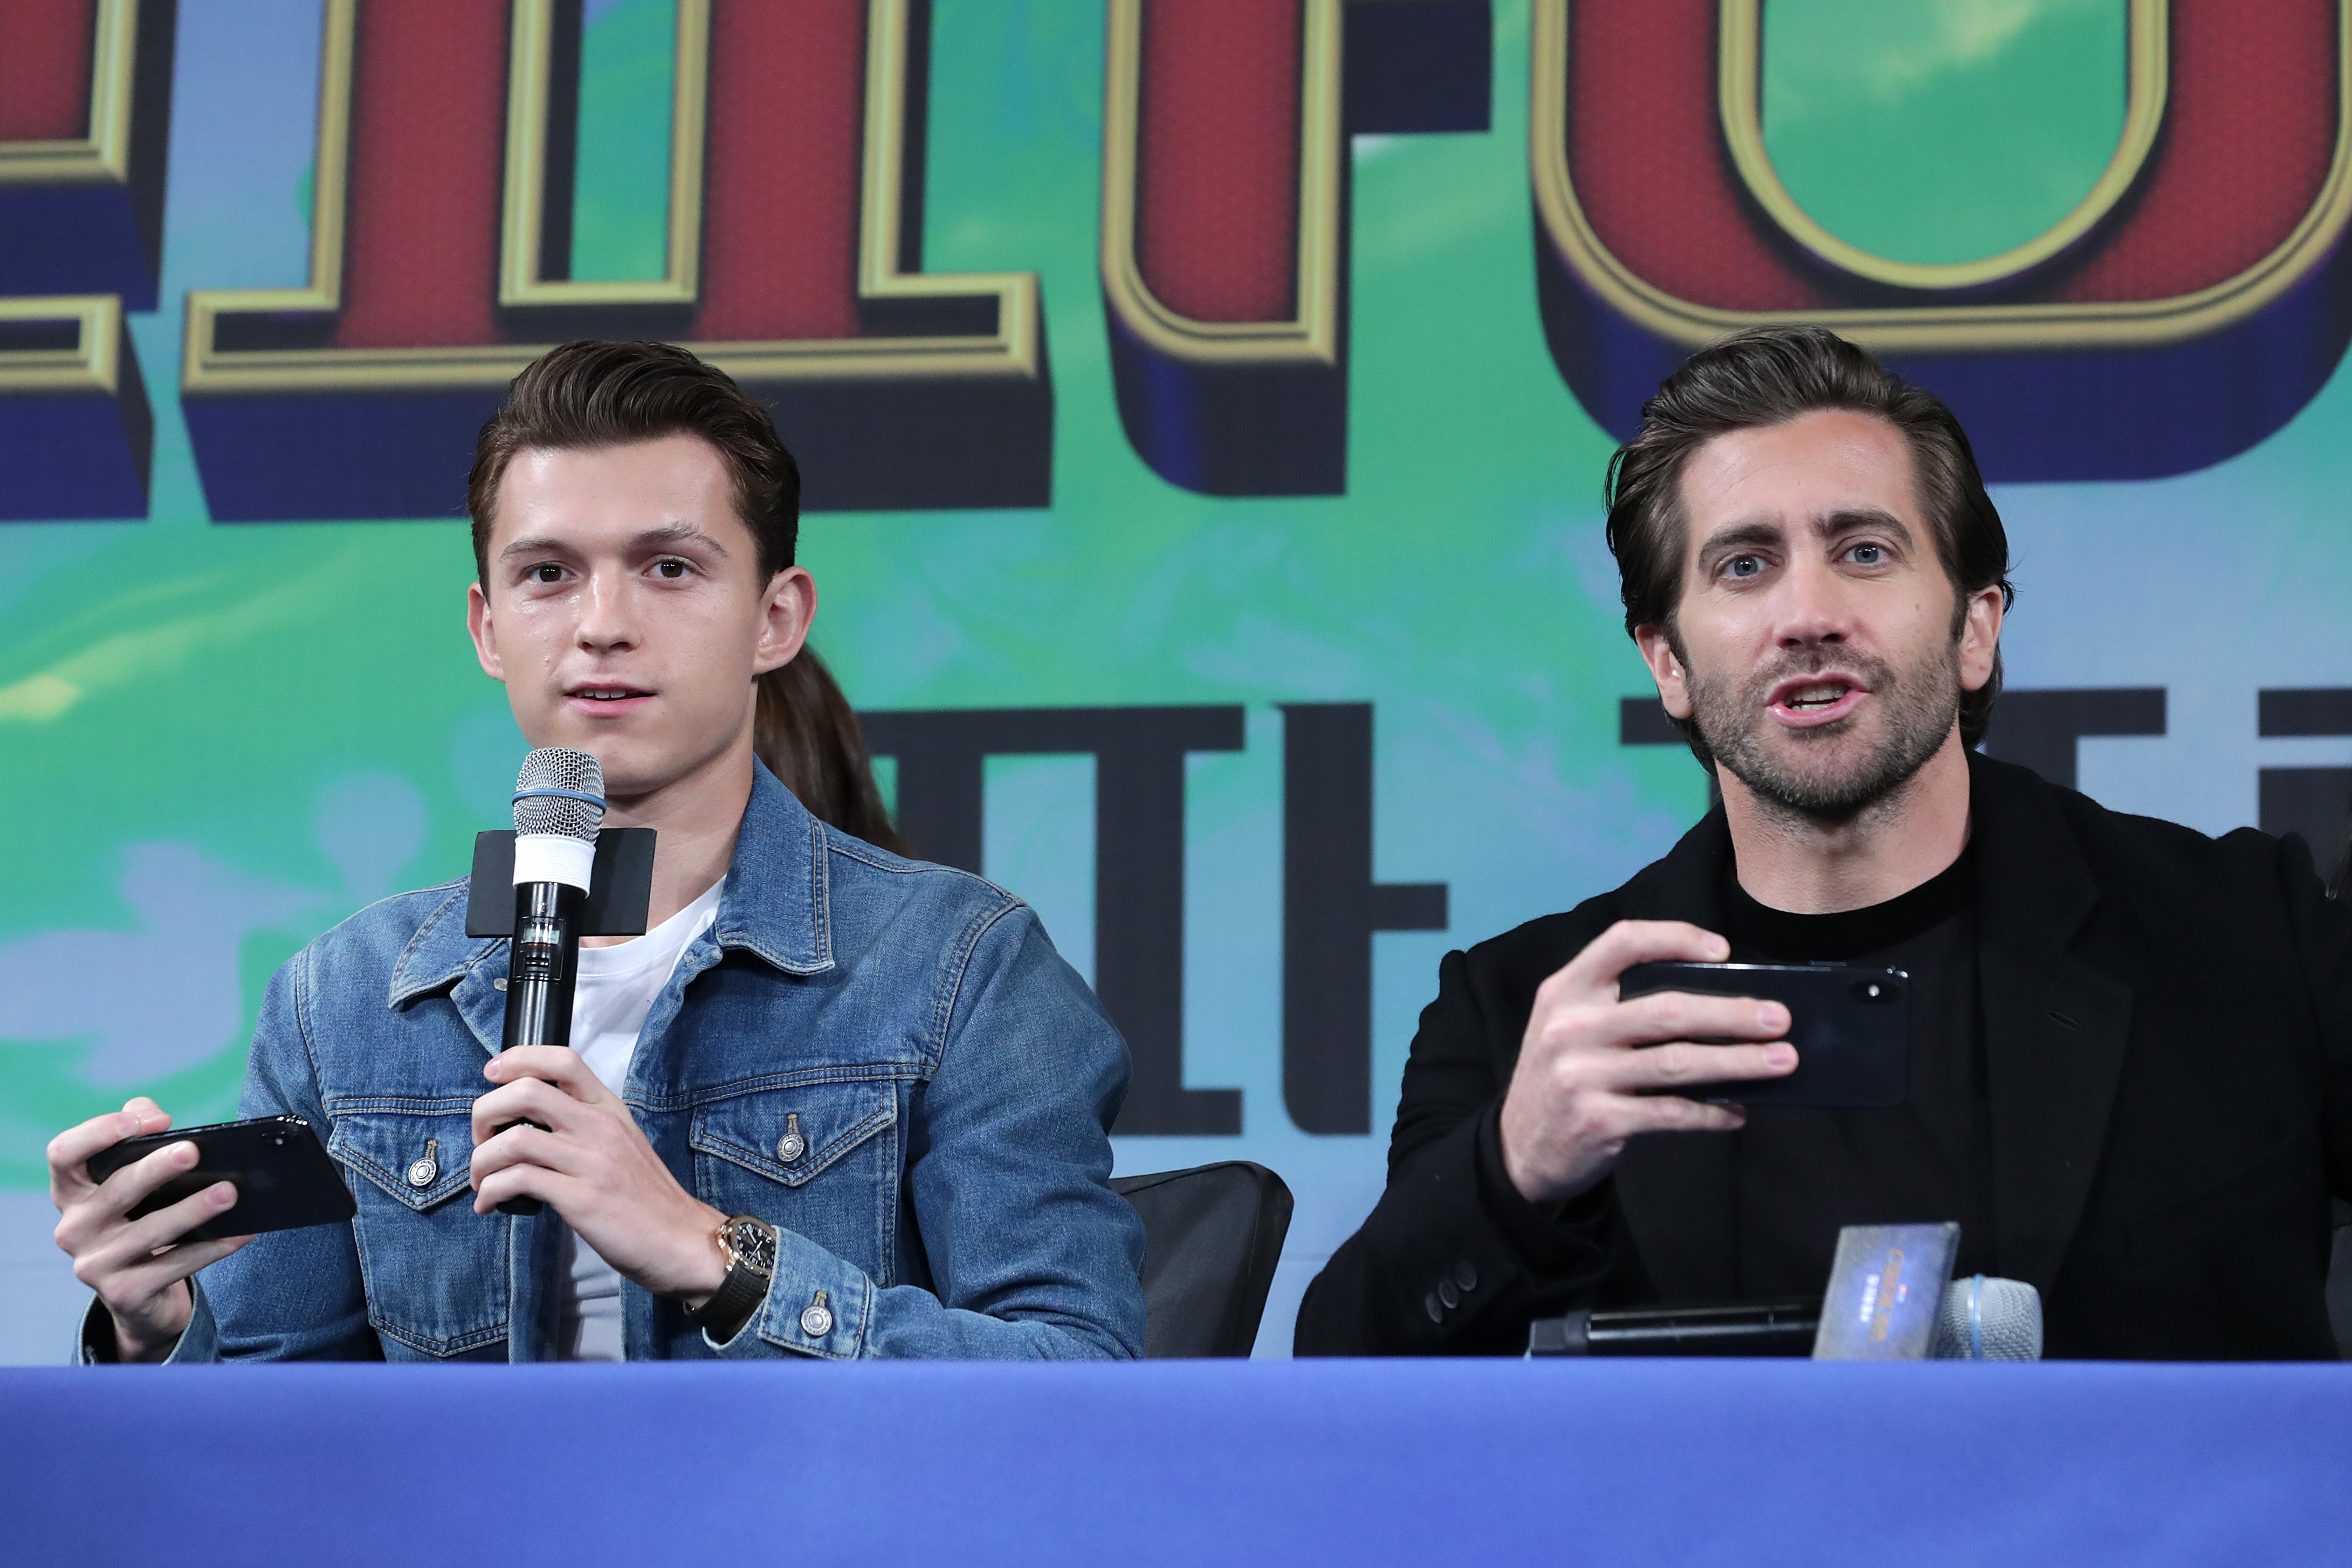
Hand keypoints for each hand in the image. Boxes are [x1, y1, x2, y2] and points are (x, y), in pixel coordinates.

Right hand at [49, 1098, 253, 1361]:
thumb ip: (139, 1132)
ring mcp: (95, 1264)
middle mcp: (73, 1228)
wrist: (136, 1291)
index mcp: (71, 1191)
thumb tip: (158, 1119)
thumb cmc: (137, 1214)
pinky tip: (241, 1232)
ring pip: (150, 1232)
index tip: (139, 1122)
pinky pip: (176, 1266)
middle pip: (116, 1190)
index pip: (63, 1154)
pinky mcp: (123, 1293)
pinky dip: (213, 1247)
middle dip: (155, 1170)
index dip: (96, 1133)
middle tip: (193, 1151)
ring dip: (193, 1210)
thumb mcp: (131, 1175)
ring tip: (229, 1192)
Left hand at [470, 1048, 728, 1305]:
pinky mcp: (581, 1199)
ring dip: (481, 1160)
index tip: (492, 1073)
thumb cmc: (648, 1198)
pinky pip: (517, 1182)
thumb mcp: (623, 1145)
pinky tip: (490, 1204)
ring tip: (481, 1179)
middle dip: (484, 1112)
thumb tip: (530, 1128)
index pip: (563, 1060)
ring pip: (513, 1139)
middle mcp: (600, 1127)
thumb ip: (585, 1128)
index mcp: (610, 1109)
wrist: (682, 1240)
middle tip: (480, 1139)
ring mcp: (591, 1162)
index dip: (518, 1059)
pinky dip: (490, 1191)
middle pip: (525, 1092)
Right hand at [1498, 920, 1796, 1206]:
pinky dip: (1711, 1113)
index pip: (1621, 944)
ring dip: (1738, 1062)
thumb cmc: (1563, 1076)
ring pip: (1677, 1062)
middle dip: (1731, 1013)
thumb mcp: (1569, 1026)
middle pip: (1665, 1009)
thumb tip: (1716, 1000)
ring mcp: (1581, 1075)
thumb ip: (1618, 1005)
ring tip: (1781, 1061)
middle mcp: (1569, 1028)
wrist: (1520, 1148)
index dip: (1675, 938)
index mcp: (1565, 991)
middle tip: (1779, 1018)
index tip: (1723, 950)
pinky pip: (1671, 1112)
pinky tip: (1738, 1113)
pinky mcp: (1598, 1120)